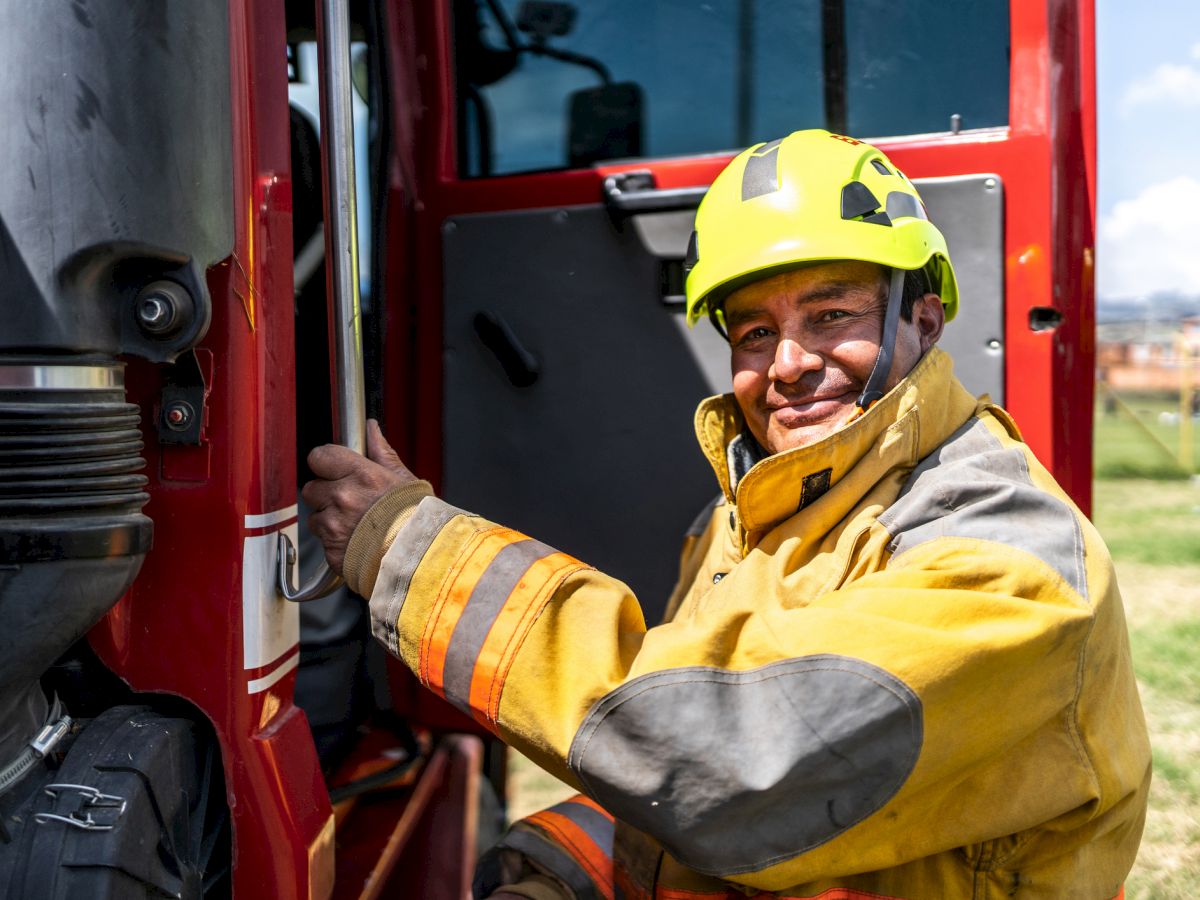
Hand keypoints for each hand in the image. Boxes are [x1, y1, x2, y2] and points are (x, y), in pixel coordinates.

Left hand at [301, 419, 416, 572]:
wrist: (421, 560)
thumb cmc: (417, 520)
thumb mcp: (404, 481)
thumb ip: (382, 453)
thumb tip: (372, 429)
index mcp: (361, 475)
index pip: (319, 457)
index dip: (325, 463)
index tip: (333, 469)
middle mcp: (343, 498)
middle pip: (312, 488)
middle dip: (325, 494)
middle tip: (348, 502)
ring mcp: (335, 526)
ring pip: (315, 518)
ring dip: (329, 520)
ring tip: (355, 526)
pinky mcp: (332, 551)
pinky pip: (322, 543)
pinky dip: (334, 543)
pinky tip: (356, 542)